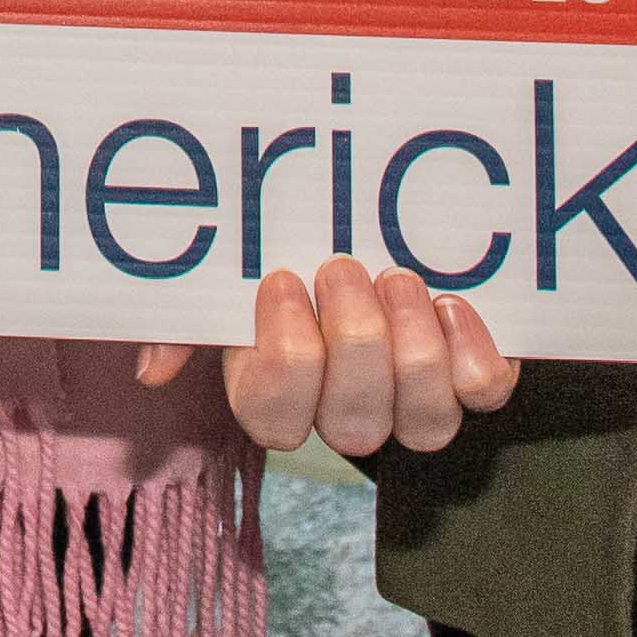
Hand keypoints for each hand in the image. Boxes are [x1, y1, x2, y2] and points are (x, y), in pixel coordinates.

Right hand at [136, 260, 516, 459]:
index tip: (281, 279)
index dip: (285, 360)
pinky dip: (472, 349)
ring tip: (396, 278)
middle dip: (353, 341)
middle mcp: (348, 414)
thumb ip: (184, 319)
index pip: (276, 419)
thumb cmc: (283, 249)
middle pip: (355, 424)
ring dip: (411, 346)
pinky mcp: (470, 376)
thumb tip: (152, 370)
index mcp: (279, 395)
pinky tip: (451, 301)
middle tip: (341, 267)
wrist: (368, 212)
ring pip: (424, 423)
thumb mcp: (225, 275)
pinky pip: (484, 392)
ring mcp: (414, 403)